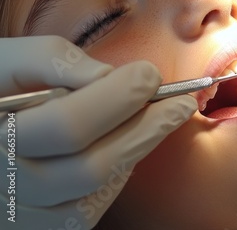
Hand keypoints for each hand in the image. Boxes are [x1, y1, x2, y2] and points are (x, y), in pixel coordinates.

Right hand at [0, 36, 196, 228]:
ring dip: (136, 151)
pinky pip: (87, 210)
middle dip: (145, 130)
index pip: (68, 125)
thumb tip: (106, 76)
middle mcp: (3, 185)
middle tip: (181, 103)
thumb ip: (51, 61)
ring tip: (161, 120)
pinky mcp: (36, 225)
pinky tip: (127, 146)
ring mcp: (19, 214)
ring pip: (95, 193)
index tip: (150, 75)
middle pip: (91, 167)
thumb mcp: (7, 61)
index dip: (118, 98)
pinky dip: (116, 175)